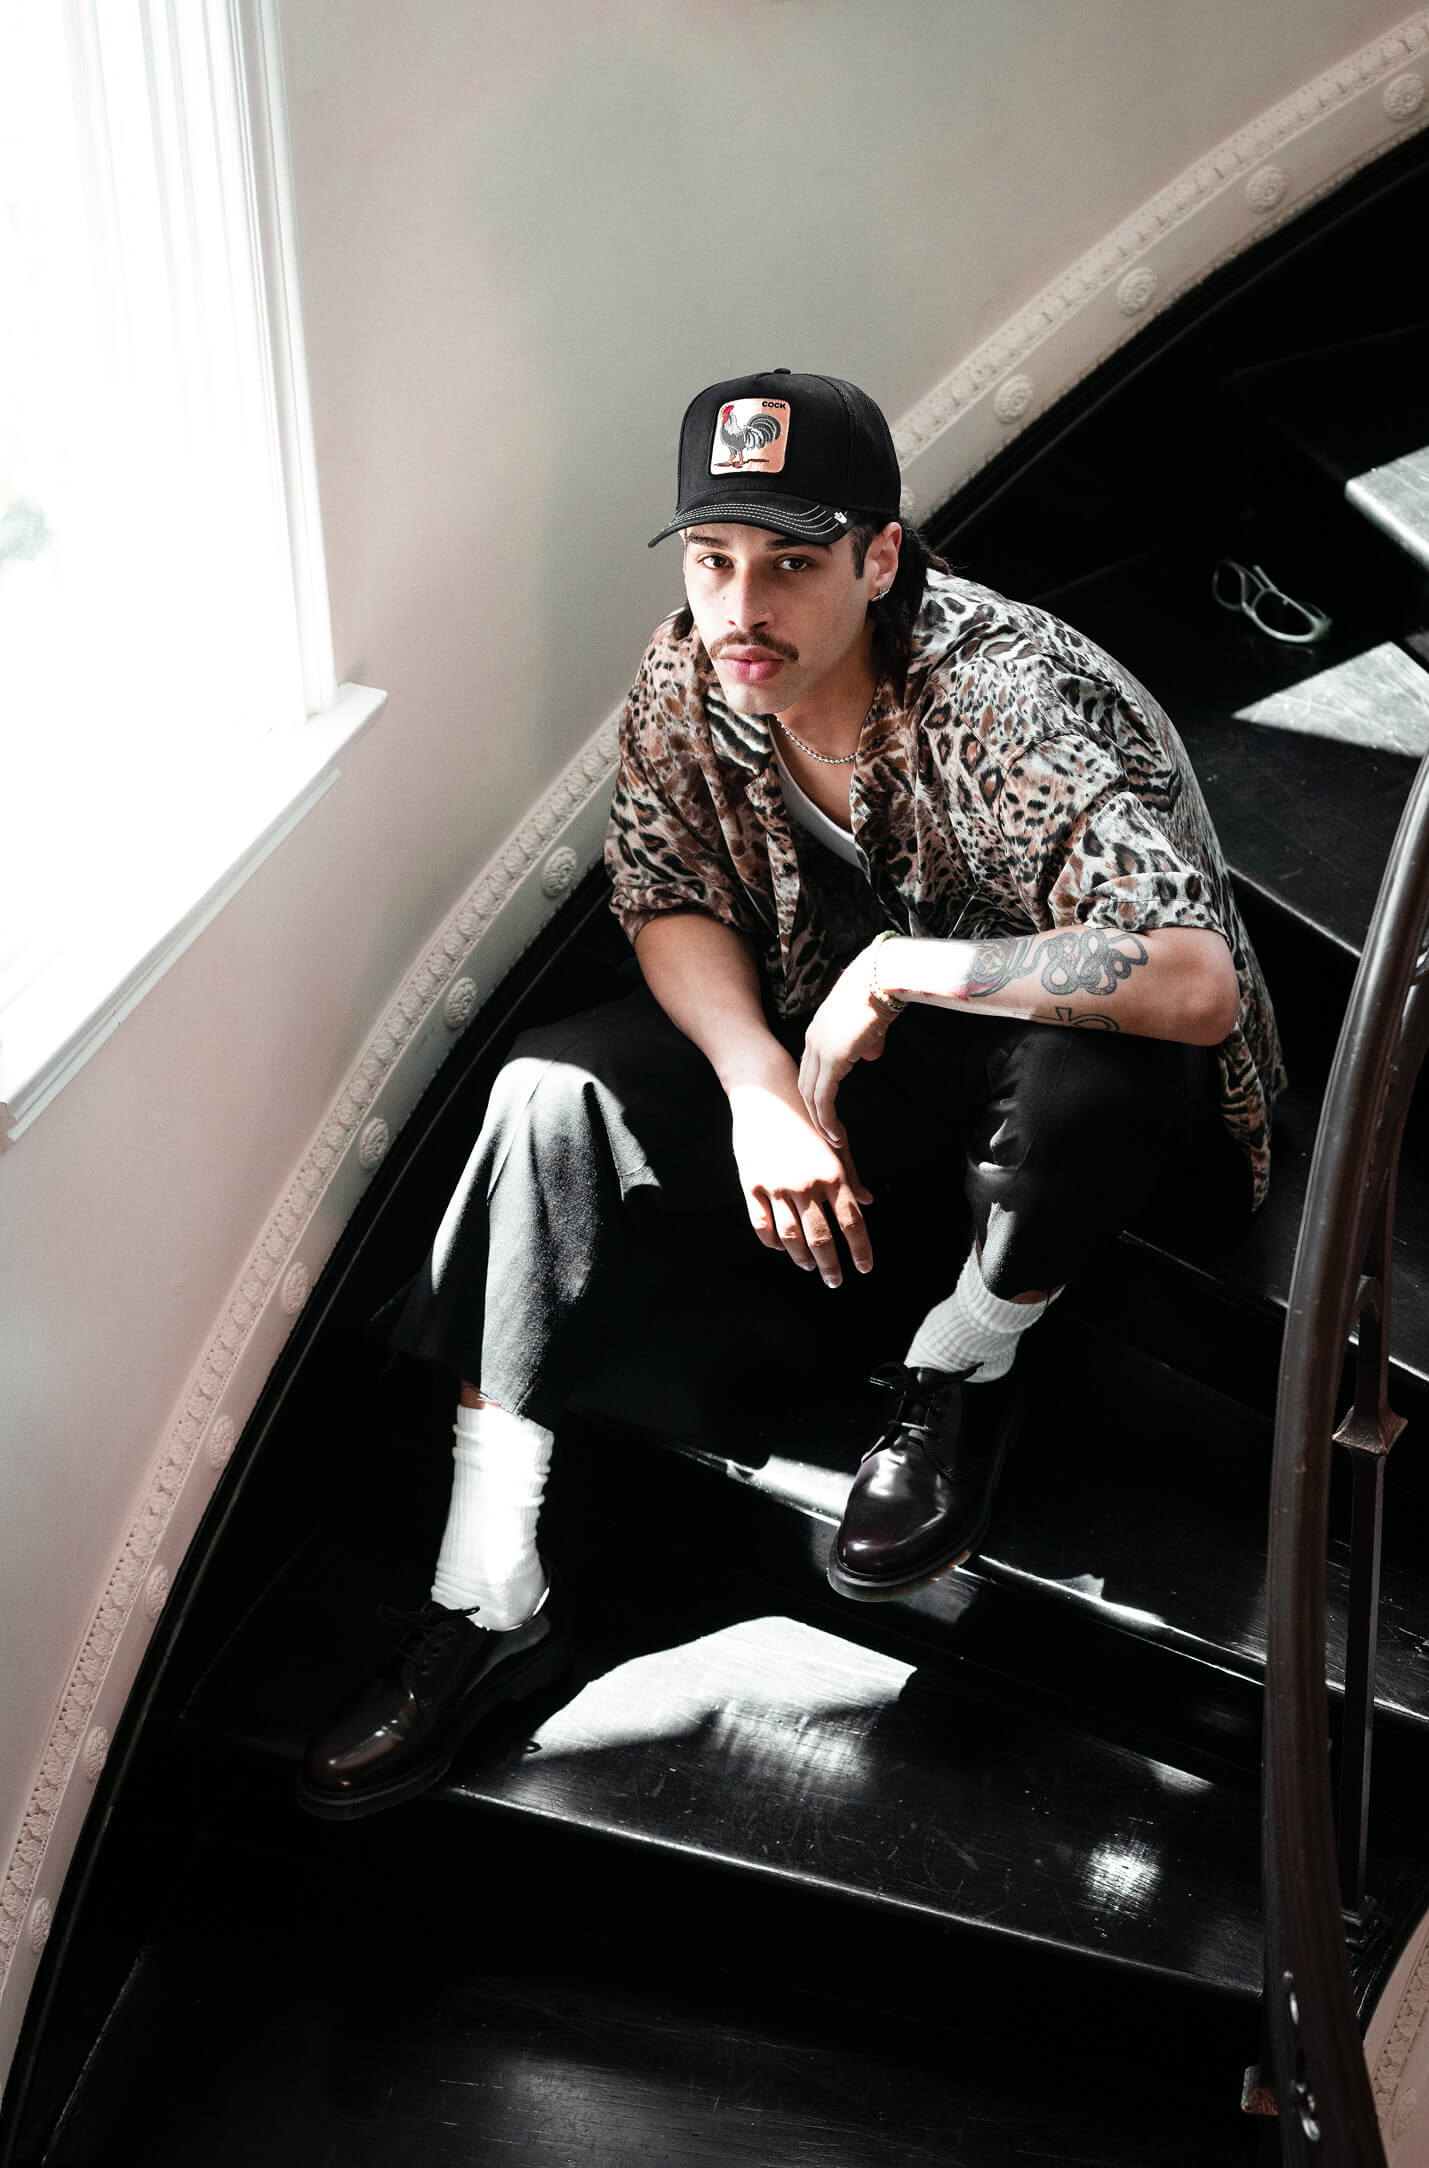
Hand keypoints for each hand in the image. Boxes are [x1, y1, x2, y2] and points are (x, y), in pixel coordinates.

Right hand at [727, 1072, 872, 1284]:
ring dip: (802, 1258)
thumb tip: (869, 1202)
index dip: (860, 1249)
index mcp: (833, 1173)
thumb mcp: (834, 1142)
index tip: (864, 1268)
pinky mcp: (753, 1185)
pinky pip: (763, 1225)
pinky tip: (782, 1248)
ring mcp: (778, 1186)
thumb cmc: (805, 1117)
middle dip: (831, 1265)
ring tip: (809, 1267)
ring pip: (791, 1237)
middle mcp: (807, 1184)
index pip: (852, 1222)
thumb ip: (851, 1175)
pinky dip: (773, 1242)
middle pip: (822, 1237)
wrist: (765, 1093)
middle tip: (835, 1281)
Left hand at [798, 946, 892, 1148]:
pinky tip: (836, 1135)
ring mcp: (820, 1049)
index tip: (826, 1110)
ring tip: (833, 1141)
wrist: (884, 976)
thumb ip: (868, 1040)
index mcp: (819, 1028)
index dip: (817, 1091)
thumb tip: (869, 1055)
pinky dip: (827, 1120)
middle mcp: (813, 1039)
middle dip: (814, 1111)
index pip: (810, 1068)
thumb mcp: (872, 1020)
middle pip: (805, 1084)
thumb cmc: (882, 990)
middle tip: (826, 1132)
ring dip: (820, 1121)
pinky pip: (824, 1098)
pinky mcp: (832, 1059)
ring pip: (811, 1095)